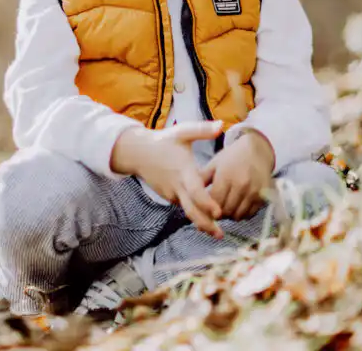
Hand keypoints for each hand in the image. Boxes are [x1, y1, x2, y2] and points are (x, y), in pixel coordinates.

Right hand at [111, 121, 224, 238]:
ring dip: (202, 221)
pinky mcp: (169, 197)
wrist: (139, 152)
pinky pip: (184, 205)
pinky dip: (195, 212)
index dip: (206, 203)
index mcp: (183, 171)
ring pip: (188, 211)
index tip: (219, 212)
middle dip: (206, 224)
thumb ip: (202, 130)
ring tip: (216, 232)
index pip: (195, 192)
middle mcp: (177, 186)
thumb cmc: (163, 141)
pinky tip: (207, 217)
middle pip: (191, 211)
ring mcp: (172, 193)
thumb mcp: (182, 132)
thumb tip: (222, 125)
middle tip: (220, 235)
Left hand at [201, 130, 274, 221]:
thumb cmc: (232, 157)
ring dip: (230, 215)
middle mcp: (241, 184)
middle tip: (214, 209)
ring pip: (237, 215)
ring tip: (225, 207)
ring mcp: (254, 191)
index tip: (205, 206)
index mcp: (226, 175)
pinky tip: (237, 205)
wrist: (257, 150)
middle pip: (226, 210)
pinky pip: (250, 214)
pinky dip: (242, 214)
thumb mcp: (215, 164)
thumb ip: (202, 179)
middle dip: (218, 213)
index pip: (214, 201)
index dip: (207, 207)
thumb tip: (188, 196)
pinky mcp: (263, 196)